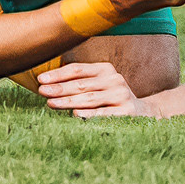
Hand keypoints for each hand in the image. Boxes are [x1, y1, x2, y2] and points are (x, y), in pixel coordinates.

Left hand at [37, 61, 152, 118]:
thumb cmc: (111, 98)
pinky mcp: (127, 112)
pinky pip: (103, 114)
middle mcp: (114, 80)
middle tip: (42, 91)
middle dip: (59, 88)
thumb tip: (48, 84)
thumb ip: (79, 82)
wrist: (143, 112)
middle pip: (81, 84)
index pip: (78, 69)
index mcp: (105, 69)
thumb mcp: (99, 85)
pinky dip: (88, 114)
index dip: (58, 74)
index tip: (41, 79)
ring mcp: (121, 96)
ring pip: (90, 98)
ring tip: (51, 103)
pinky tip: (75, 114)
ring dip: (68, 101)